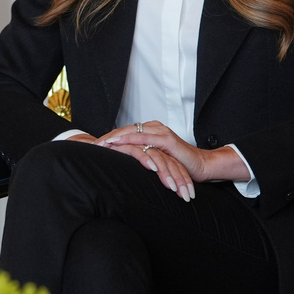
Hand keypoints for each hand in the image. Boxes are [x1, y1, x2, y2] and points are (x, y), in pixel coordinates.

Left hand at [99, 120, 251, 190]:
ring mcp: (160, 132)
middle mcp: (154, 128)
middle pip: (125, 130)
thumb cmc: (178, 164)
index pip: (125, 132)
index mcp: (150, 131)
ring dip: (115, 137)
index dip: (109, 139)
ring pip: (132, 131)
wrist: (201, 166)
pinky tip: (119, 143)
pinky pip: (145, 138)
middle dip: (108, 137)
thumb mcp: (155, 160)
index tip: (92, 145)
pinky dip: (130, 140)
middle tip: (92, 144)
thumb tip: (122, 165)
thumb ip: (141, 157)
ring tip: (101, 144)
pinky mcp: (167, 140)